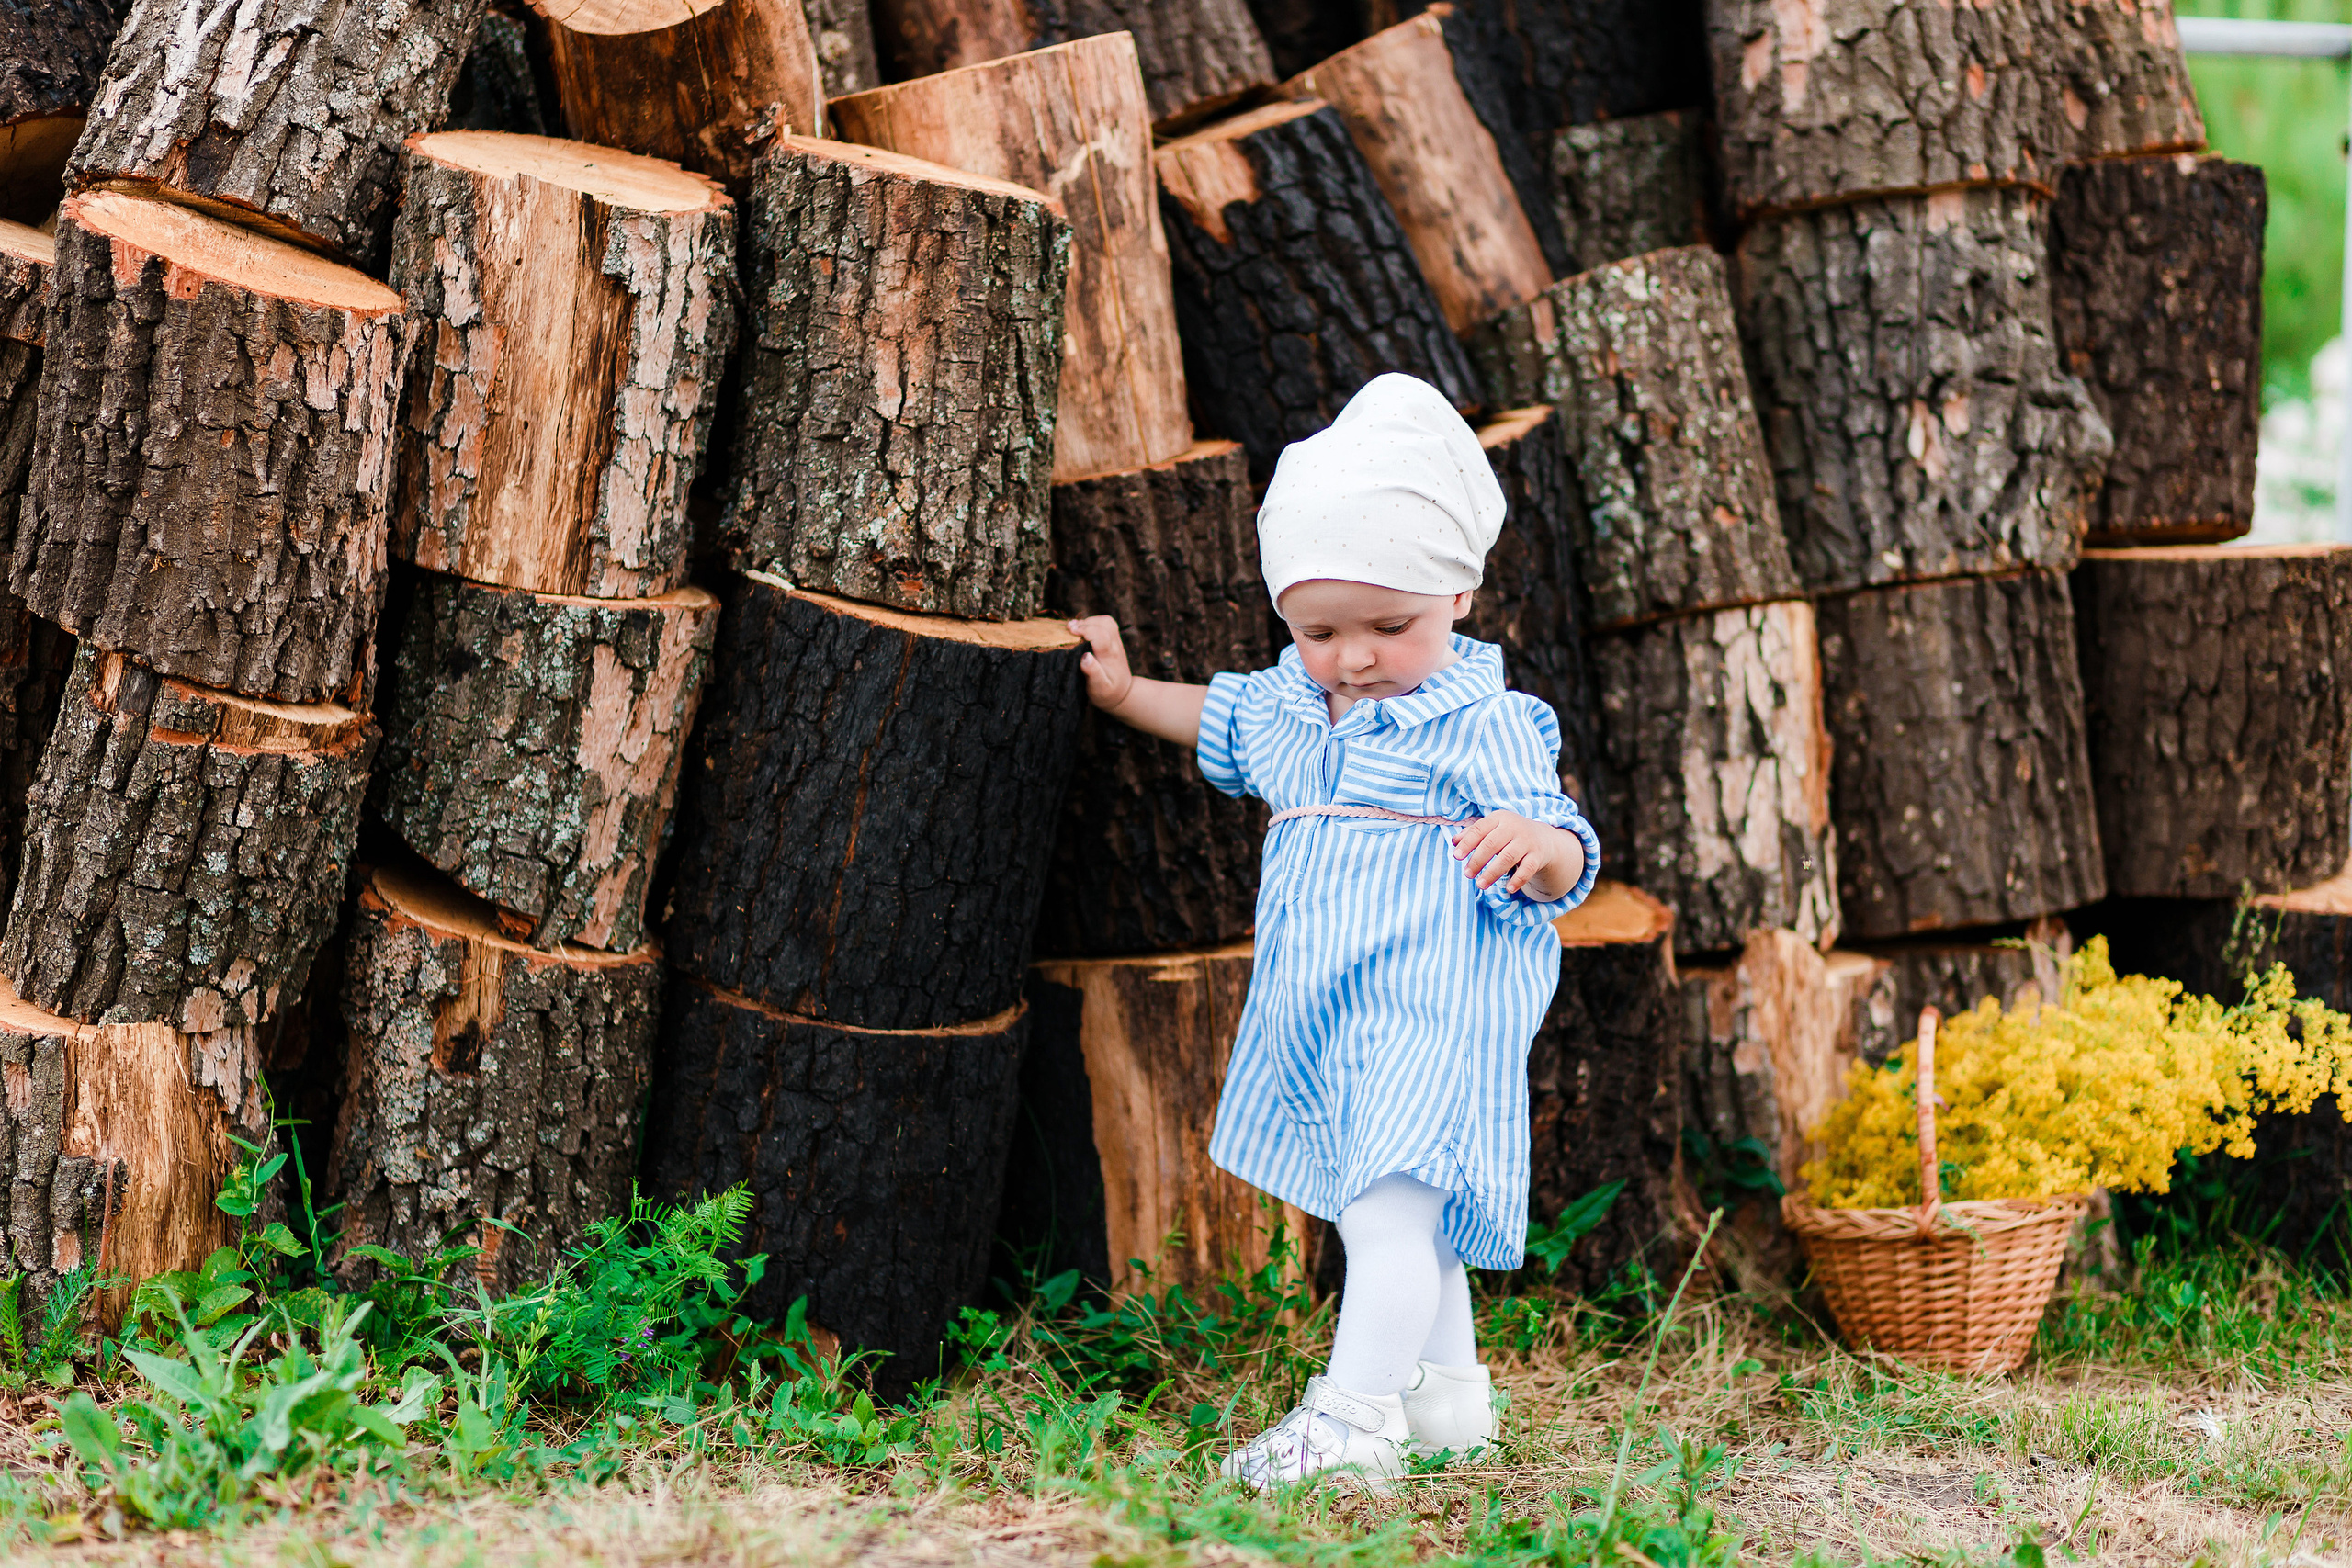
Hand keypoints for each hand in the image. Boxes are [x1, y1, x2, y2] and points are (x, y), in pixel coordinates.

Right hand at [1068, 616, 1134, 711]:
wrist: (1122, 693)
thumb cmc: (1107, 692)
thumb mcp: (1099, 688)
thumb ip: (1093, 672)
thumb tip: (1085, 657)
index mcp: (1110, 656)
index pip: (1101, 635)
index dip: (1085, 629)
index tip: (1070, 630)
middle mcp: (1115, 646)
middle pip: (1105, 624)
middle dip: (1085, 623)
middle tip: (1068, 628)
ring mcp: (1116, 642)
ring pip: (1106, 621)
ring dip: (1089, 621)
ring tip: (1074, 628)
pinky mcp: (1113, 640)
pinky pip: (1105, 624)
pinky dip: (1092, 623)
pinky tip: (1082, 630)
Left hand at [1451, 810, 1584, 900]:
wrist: (1543, 838)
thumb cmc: (1509, 834)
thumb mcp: (1493, 829)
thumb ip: (1473, 834)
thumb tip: (1454, 842)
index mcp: (1499, 818)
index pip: (1479, 829)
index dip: (1467, 843)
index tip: (1456, 857)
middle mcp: (1513, 827)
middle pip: (1492, 844)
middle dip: (1477, 860)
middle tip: (1467, 874)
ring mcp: (1527, 841)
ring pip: (1508, 857)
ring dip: (1492, 873)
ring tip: (1481, 885)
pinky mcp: (1538, 855)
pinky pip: (1528, 869)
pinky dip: (1518, 880)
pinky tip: (1508, 889)